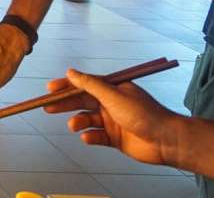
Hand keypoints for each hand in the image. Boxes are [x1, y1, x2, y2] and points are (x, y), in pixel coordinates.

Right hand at [44, 69, 177, 165]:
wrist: (165, 141)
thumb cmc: (144, 114)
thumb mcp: (114, 95)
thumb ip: (90, 85)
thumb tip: (71, 72)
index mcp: (112, 89)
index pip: (84, 84)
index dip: (66, 86)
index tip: (50, 89)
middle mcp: (111, 103)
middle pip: (82, 102)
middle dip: (65, 104)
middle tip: (48, 107)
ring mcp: (112, 121)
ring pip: (87, 120)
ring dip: (78, 122)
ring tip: (73, 126)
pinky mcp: (114, 138)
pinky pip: (96, 136)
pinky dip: (90, 137)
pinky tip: (88, 138)